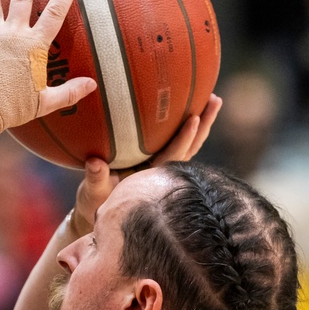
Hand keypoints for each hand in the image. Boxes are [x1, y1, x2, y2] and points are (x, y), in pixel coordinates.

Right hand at [70, 93, 222, 232]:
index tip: (194, 119)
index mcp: (151, 177)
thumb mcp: (94, 191)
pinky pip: (180, 144)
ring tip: (214, 99)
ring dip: (203, 124)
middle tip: (215, 100)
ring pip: (189, 145)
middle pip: (189, 148)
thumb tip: (94, 163)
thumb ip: (96, 178)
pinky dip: (191, 129)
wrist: (99, 210)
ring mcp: (163, 167)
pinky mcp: (159, 162)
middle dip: (203, 125)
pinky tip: (197, 110)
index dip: (183, 139)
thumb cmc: (96, 200)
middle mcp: (162, 172)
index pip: (172, 156)